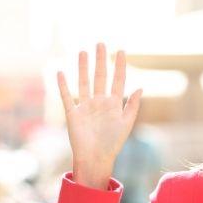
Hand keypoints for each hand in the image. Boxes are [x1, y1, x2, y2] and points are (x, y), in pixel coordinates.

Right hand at [57, 43, 141, 190]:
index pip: (118, 80)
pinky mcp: (73, 114)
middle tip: (101, 44)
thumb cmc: (112, 144)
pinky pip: (67, 97)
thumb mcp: (126, 124)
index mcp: (114, 104)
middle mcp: (99, 102)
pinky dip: (63, 85)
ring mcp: (85, 106)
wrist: (95, 158)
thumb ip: (133, 106)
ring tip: (83, 52)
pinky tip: (61, 72)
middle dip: (101, 60)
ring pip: (84, 82)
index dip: (120, 66)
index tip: (122, 51)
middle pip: (100, 77)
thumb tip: (141, 87)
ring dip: (83, 68)